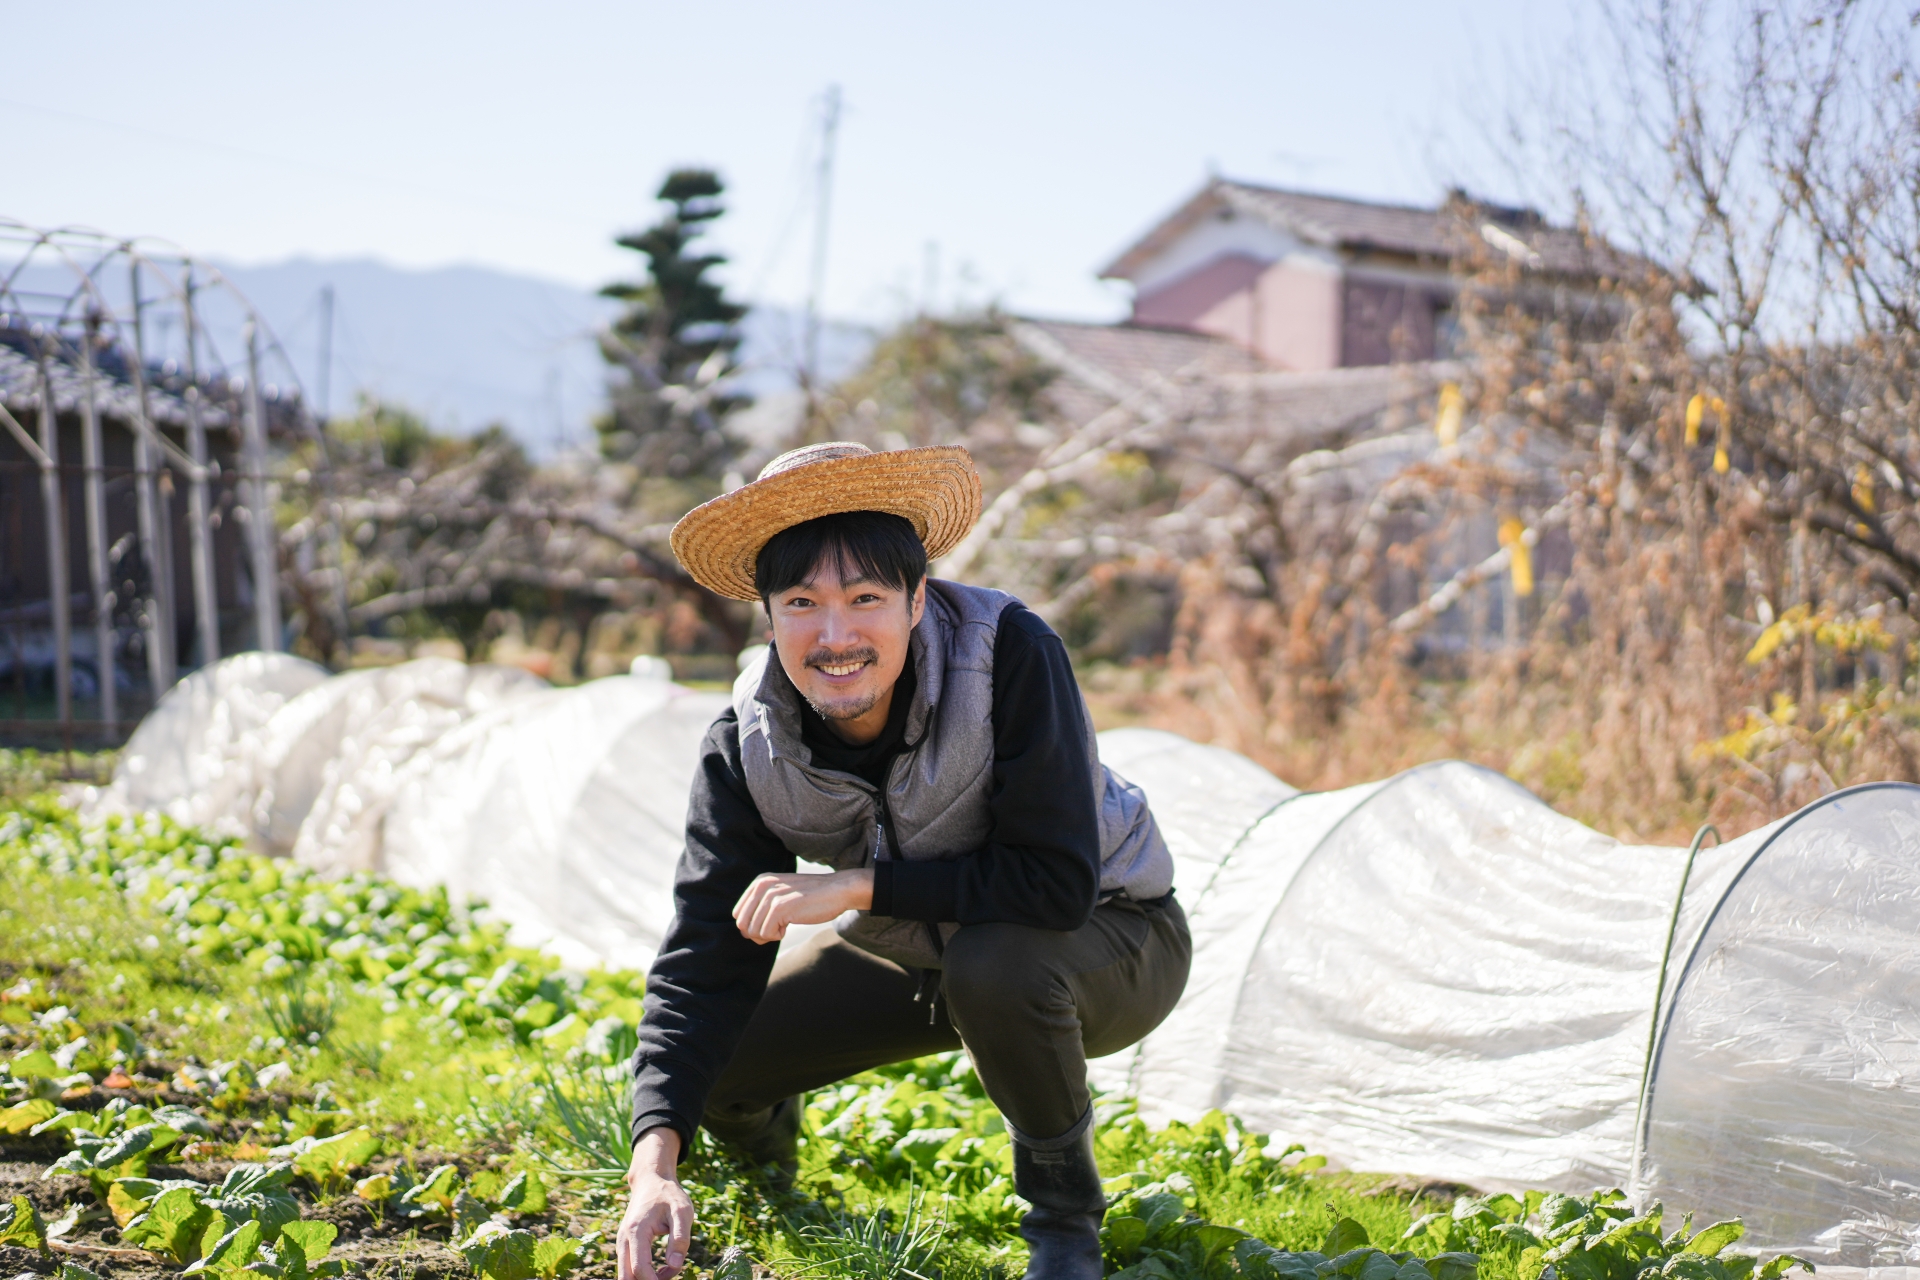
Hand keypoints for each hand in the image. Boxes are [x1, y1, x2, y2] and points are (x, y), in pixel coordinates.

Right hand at [618, 1127, 692, 1279]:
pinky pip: (629, 1266)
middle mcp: (624, 1239)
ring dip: (645, 1278)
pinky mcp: (625, 1244)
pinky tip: (660, 1269)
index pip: (640, 1267)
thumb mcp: (682, 1211)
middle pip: (627, 1275)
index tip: (673, 1275)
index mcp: (637, 1231)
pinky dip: (642, 1273)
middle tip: (667, 1277)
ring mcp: (622, 1242)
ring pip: (626, 1273)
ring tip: (668, 1271)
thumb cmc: (668, 1195)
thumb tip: (675, 1265)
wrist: (651, 1180)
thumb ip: (680, 1238)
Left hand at [732, 868, 873, 943]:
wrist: (837, 890)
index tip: (770, 925)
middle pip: (742, 924)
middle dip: (757, 933)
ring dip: (769, 935)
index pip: (738, 914)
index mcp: (759, 882)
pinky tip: (790, 925)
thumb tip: (744, 934)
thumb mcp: (781, 897)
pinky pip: (766, 934)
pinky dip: (777, 936)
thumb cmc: (811, 898)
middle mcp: (762, 886)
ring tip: (784, 926)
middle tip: (776, 930)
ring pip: (753, 931)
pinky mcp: (780, 907)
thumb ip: (761, 910)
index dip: (752, 926)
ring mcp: (770, 896)